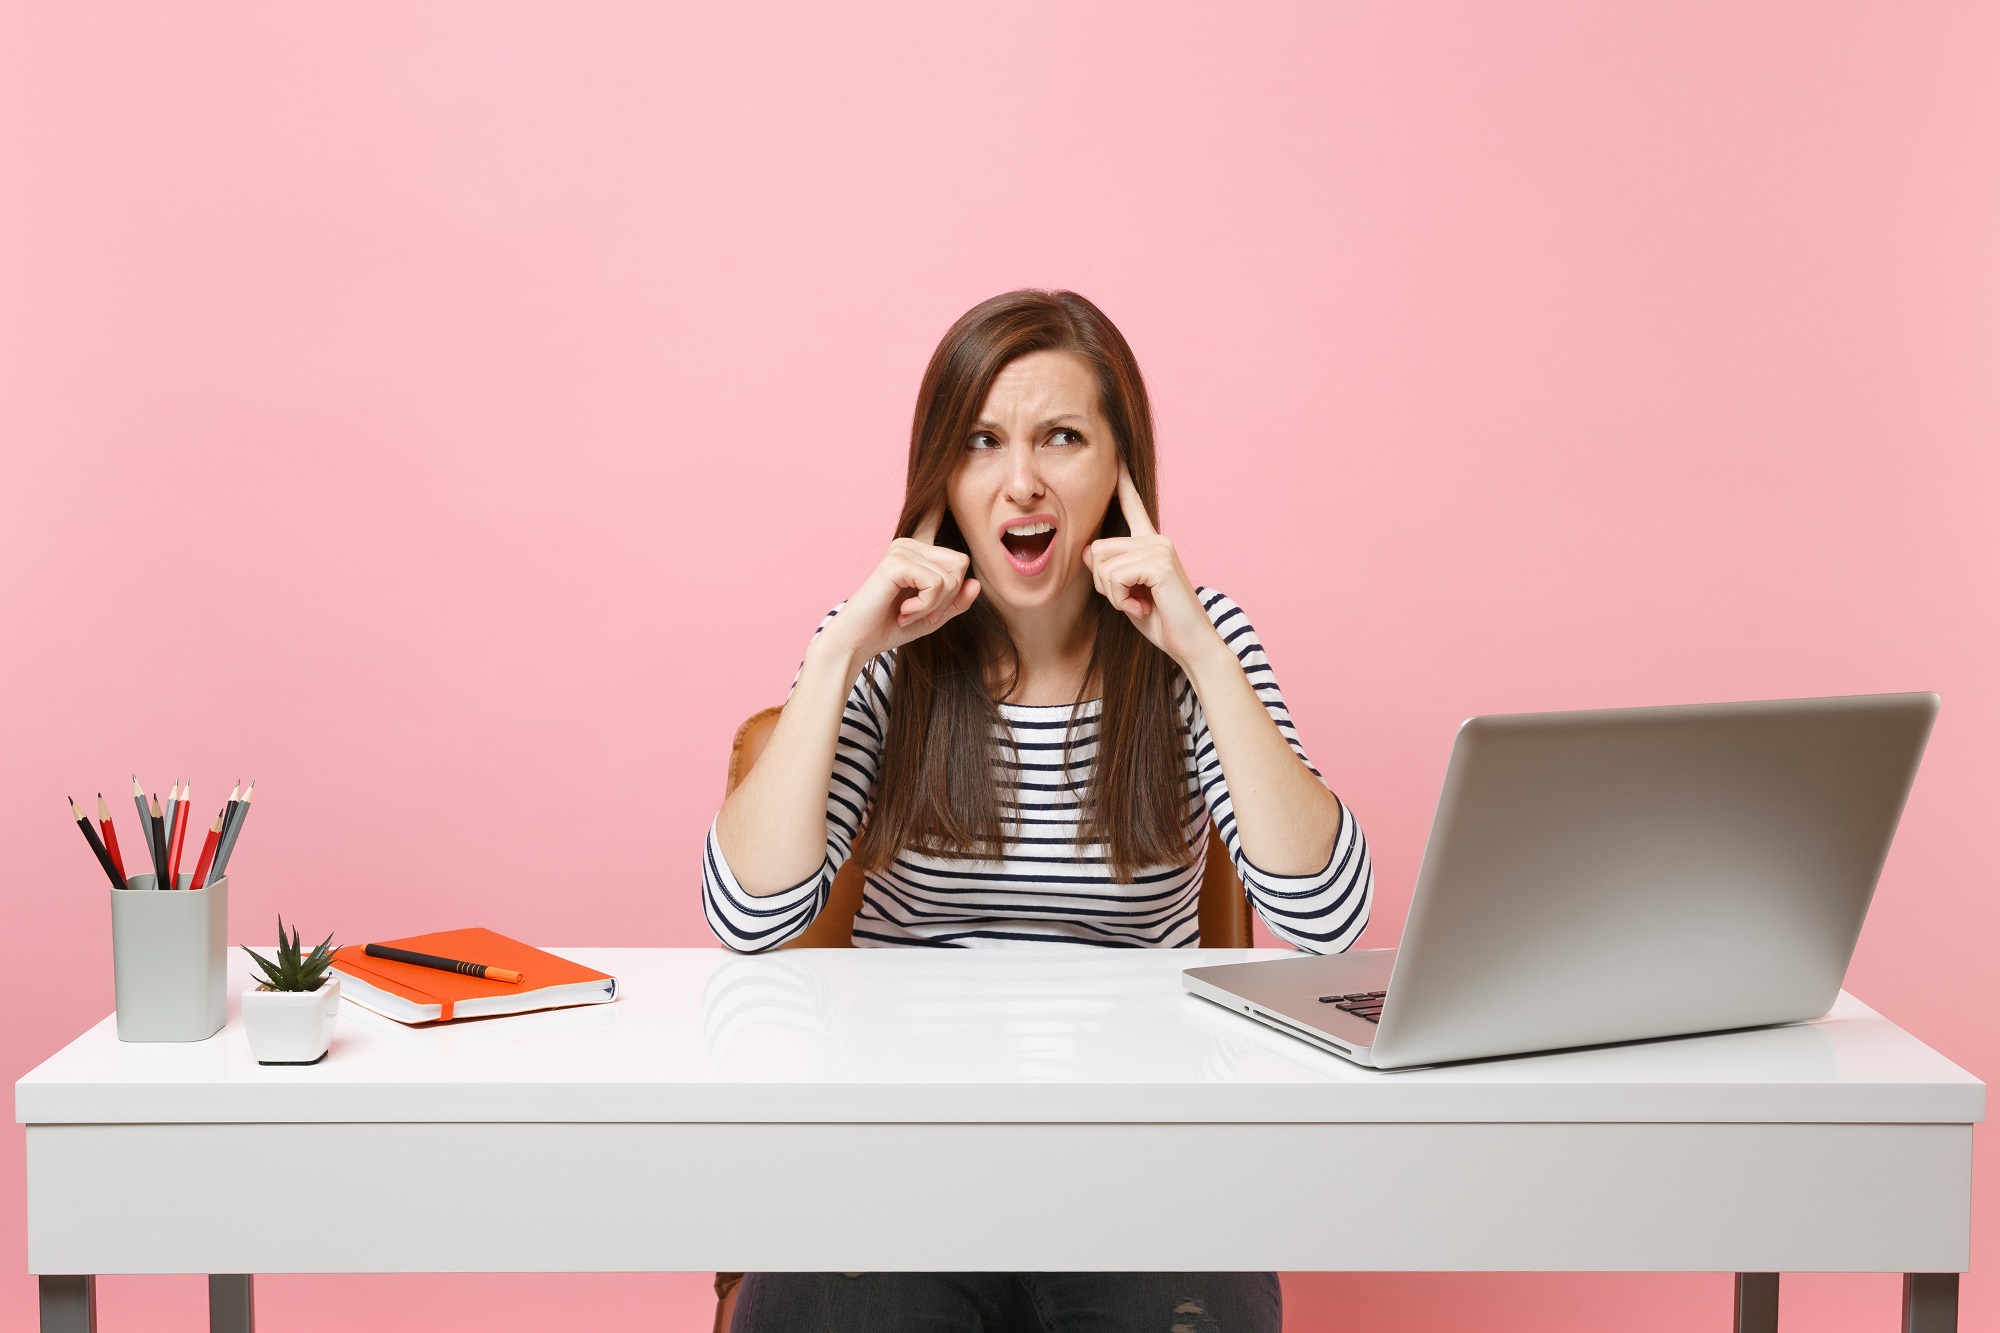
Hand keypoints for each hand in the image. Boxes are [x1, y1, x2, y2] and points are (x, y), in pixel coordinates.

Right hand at [822, 504, 980, 661]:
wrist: (857, 640)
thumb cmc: (890, 626)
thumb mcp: (933, 616)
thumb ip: (956, 602)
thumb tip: (976, 584)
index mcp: (918, 551)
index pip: (934, 519)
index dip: (940, 501)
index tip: (944, 477)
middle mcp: (909, 544)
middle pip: (960, 563)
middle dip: (950, 597)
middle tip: (923, 613)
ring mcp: (901, 550)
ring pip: (951, 577)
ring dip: (934, 605)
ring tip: (909, 613)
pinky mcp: (895, 562)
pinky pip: (936, 583)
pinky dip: (925, 605)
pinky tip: (904, 611)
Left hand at [1085, 464, 1224, 667]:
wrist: (1192, 645)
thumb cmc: (1162, 622)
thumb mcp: (1125, 595)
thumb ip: (1108, 573)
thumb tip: (1087, 551)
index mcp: (1150, 543)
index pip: (1132, 506)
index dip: (1122, 481)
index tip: (1116, 455)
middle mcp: (1156, 539)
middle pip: (1096, 550)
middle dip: (1103, 584)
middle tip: (1132, 601)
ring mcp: (1159, 548)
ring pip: (1102, 564)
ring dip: (1113, 594)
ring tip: (1140, 604)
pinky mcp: (1160, 562)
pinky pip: (1115, 577)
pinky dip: (1121, 600)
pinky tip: (1144, 607)